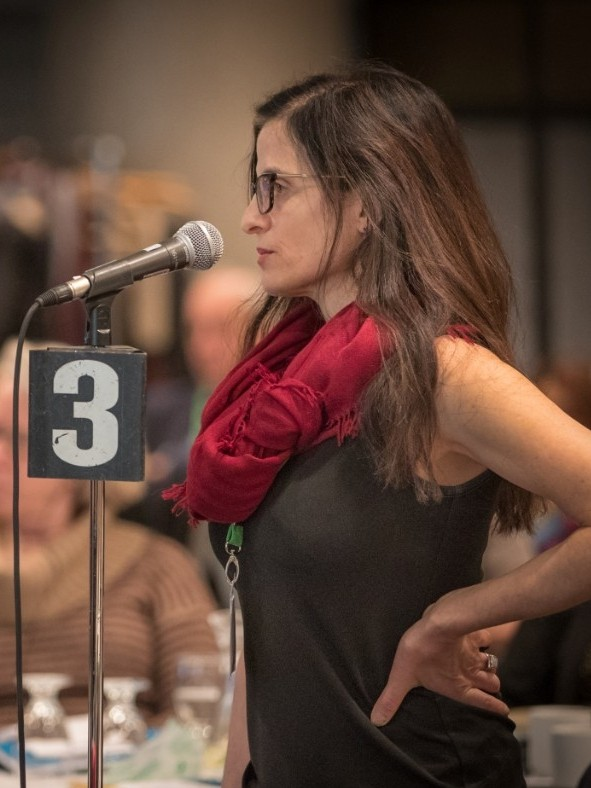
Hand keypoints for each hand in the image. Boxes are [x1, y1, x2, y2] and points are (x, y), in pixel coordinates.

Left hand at [370, 614, 507, 725]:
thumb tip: (377, 721)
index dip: (492, 706)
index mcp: (457, 686)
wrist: (439, 622)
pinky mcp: (471, 634)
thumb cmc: (420, 650)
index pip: (481, 701)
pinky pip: (486, 638)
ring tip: (489, 668)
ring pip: (490, 663)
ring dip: (490, 666)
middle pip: (491, 683)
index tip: (504, 711)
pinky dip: (486, 640)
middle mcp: (469, 671)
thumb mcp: (402, 677)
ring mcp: (473, 652)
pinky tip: (482, 638)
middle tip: (492, 688)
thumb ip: (392, 699)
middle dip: (492, 686)